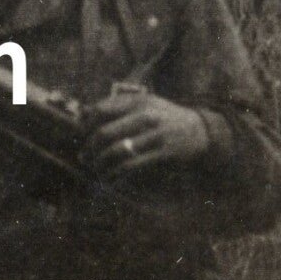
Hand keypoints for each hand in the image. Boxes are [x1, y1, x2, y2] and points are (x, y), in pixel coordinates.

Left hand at [80, 89, 209, 176]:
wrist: (199, 131)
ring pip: (117, 151)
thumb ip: (117, 106)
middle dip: (90, 148)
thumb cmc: (164, 117)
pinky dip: (117, 173)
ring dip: (101, 164)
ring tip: (96, 169)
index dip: (85, 125)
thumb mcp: (145, 104)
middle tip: (84, 157)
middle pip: (105, 133)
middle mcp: (146, 115)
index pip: (100, 110)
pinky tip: (111, 177)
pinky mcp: (163, 153)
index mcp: (137, 101)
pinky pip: (133, 165)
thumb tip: (83, 113)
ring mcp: (155, 135)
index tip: (81, 136)